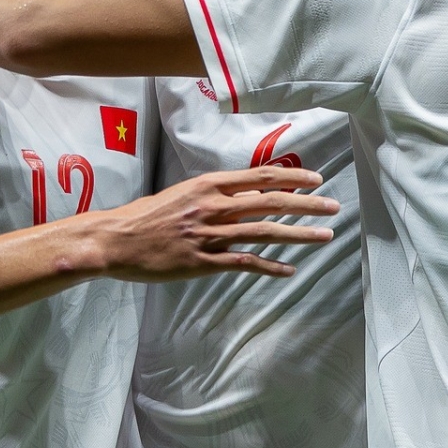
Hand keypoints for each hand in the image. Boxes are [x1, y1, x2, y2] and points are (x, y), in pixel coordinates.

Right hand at [93, 166, 339, 280]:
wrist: (114, 239)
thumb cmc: (146, 216)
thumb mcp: (184, 195)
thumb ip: (217, 196)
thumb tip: (252, 198)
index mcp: (208, 186)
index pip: (261, 177)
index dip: (293, 177)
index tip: (317, 179)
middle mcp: (212, 206)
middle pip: (271, 202)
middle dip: (307, 205)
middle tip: (334, 207)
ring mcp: (208, 235)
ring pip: (263, 232)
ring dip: (298, 235)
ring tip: (324, 236)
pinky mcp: (201, 262)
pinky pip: (243, 263)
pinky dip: (270, 266)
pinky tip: (289, 270)